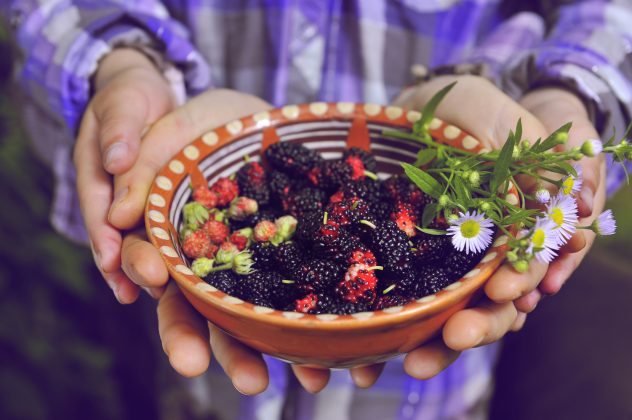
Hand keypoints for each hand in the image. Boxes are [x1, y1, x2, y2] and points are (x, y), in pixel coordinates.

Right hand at [74, 48, 175, 302]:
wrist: (144, 95)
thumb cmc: (132, 96)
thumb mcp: (125, 103)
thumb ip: (119, 130)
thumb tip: (116, 162)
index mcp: (94, 168)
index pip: (95, 205)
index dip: (102, 234)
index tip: (111, 259)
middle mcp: (108, 190)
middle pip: (110, 232)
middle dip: (122, 262)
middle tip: (132, 291)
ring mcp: (128, 199)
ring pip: (132, 238)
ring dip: (141, 266)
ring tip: (156, 295)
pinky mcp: (151, 203)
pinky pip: (153, 230)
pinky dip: (162, 251)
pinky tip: (175, 276)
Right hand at [107, 89, 382, 392]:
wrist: (261, 118)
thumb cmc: (206, 119)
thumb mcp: (174, 125)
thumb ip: (144, 163)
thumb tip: (117, 213)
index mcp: (169, 234)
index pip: (148, 259)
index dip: (146, 271)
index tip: (155, 279)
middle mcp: (204, 263)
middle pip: (190, 308)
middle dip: (195, 340)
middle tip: (200, 366)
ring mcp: (244, 270)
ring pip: (238, 320)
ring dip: (249, 353)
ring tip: (265, 383)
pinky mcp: (283, 267)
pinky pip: (287, 307)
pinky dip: (300, 338)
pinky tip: (321, 366)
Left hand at [384, 75, 603, 380]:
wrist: (416, 106)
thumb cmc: (467, 109)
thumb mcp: (501, 120)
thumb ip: (536, 160)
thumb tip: (577, 210)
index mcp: (517, 225)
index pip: (529, 262)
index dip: (522, 278)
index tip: (507, 293)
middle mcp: (484, 252)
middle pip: (493, 300)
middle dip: (481, 323)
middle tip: (457, 335)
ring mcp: (447, 261)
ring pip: (452, 311)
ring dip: (438, 340)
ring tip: (413, 361)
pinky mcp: (407, 261)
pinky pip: (407, 302)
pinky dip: (400, 325)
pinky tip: (383, 349)